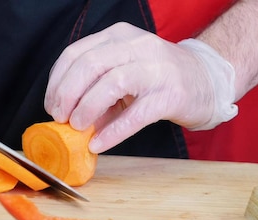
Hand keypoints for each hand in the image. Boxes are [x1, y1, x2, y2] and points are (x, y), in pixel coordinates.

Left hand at [44, 22, 236, 153]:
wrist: (206, 81)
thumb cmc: (158, 78)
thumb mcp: (124, 72)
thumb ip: (96, 88)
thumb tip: (67, 118)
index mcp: (118, 37)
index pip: (75, 53)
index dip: (57, 82)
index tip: (51, 106)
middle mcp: (137, 46)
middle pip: (89, 65)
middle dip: (67, 94)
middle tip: (61, 118)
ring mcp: (156, 68)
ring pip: (111, 84)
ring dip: (87, 109)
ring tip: (78, 128)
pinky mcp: (170, 94)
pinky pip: (136, 114)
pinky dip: (113, 131)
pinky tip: (100, 144)